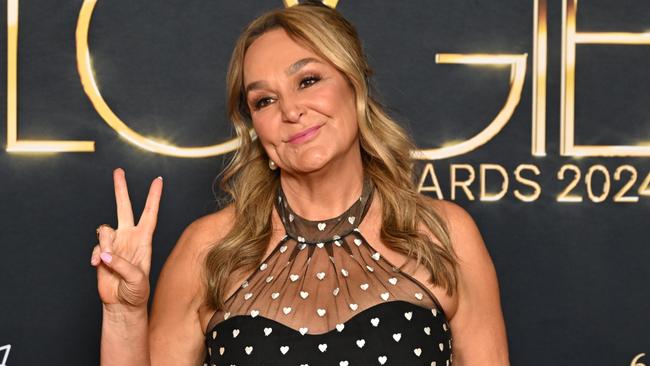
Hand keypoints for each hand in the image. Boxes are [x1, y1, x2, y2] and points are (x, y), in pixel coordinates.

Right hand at [90, 168, 162, 310]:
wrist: (122, 305)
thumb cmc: (137, 293)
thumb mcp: (137, 280)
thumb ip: (122, 265)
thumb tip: (106, 254)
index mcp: (144, 240)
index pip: (150, 214)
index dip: (154, 197)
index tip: (158, 180)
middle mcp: (130, 238)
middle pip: (124, 208)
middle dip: (121, 189)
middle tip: (118, 171)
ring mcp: (115, 244)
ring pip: (105, 230)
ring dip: (104, 244)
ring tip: (107, 261)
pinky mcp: (103, 252)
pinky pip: (97, 246)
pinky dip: (97, 255)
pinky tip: (98, 265)